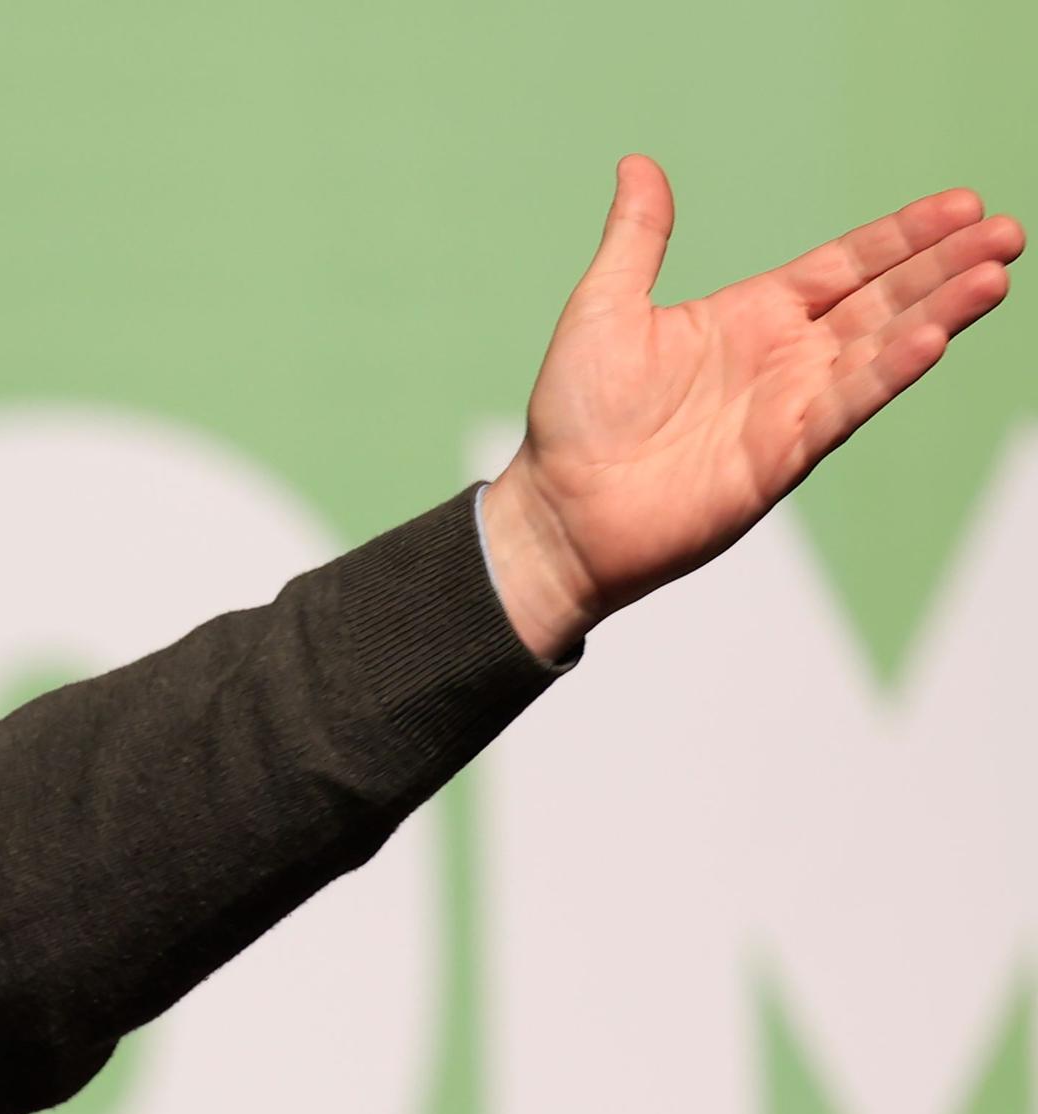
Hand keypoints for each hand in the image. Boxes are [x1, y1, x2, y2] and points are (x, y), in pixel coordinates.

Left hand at [481, 157, 1016, 661]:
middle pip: (883, 299)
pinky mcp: (784, 453)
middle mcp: (785, 356)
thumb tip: (639, 164)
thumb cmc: (576, 416)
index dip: (904, 236)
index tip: (963, 203)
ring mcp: (791, 404)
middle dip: (945, 265)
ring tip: (993, 275)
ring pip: (881, 348)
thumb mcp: (605, 307)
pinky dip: (889, 372)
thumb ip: (637, 238)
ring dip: (938, 312)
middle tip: (1005, 229)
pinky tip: (933, 339)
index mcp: (753, 314)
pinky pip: (846, 404)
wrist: (559, 511)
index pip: (848, 264)